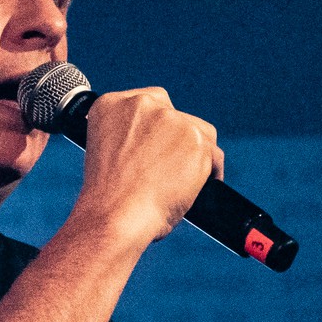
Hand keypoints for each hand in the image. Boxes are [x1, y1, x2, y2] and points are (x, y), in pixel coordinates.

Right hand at [75, 87, 222, 248]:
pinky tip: (203, 187)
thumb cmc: (108, 199)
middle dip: (177, 137)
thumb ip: (130, 140)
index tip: (158, 145)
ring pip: (198, 133)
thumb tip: (158, 147)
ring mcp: (170, 119)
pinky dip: (211, 171)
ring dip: (195, 154)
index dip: (155, 128)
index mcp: (112, 105)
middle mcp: (142, 104)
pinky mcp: (195, 139)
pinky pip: (214, 154)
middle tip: (172, 165)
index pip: (148, 105)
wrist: (115, 217)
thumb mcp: (108, 155)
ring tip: (185, 181)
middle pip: (175, 114)